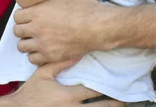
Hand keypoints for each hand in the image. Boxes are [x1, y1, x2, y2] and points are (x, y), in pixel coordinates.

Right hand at [3, 60, 123, 106]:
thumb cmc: (30, 93)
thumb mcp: (42, 75)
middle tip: (125, 99)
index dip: (106, 86)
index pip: (93, 90)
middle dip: (115, 104)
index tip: (117, 81)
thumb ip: (59, 64)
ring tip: (120, 106)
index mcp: (67, 95)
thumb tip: (77, 53)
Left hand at [13, 0, 107, 64]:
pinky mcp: (51, 56)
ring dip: (27, 42)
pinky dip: (35, 55)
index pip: (16, 16)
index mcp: (38, 12)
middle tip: (32, 27)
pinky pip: (33, 59)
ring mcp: (43, 45)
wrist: (97, 26)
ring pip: (22, 47)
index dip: (22, 15)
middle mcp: (37, 29)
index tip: (29, 15)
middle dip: (23, 28)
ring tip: (35, 39)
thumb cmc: (84, 5)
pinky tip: (43, 48)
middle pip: (17, 32)